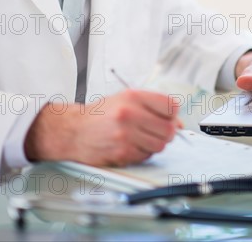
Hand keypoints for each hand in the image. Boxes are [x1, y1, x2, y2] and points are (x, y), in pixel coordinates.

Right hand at [24, 89, 181, 166]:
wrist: (73, 131)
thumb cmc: (101, 115)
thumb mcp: (125, 99)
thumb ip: (152, 106)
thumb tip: (178, 123)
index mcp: (133, 96)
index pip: (170, 105)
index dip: (172, 113)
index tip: (168, 117)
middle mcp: (130, 113)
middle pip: (168, 128)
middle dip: (166, 132)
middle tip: (156, 131)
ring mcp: (126, 134)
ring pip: (160, 145)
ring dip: (155, 144)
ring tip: (142, 138)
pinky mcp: (122, 153)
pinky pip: (146, 156)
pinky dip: (143, 153)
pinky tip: (131, 146)